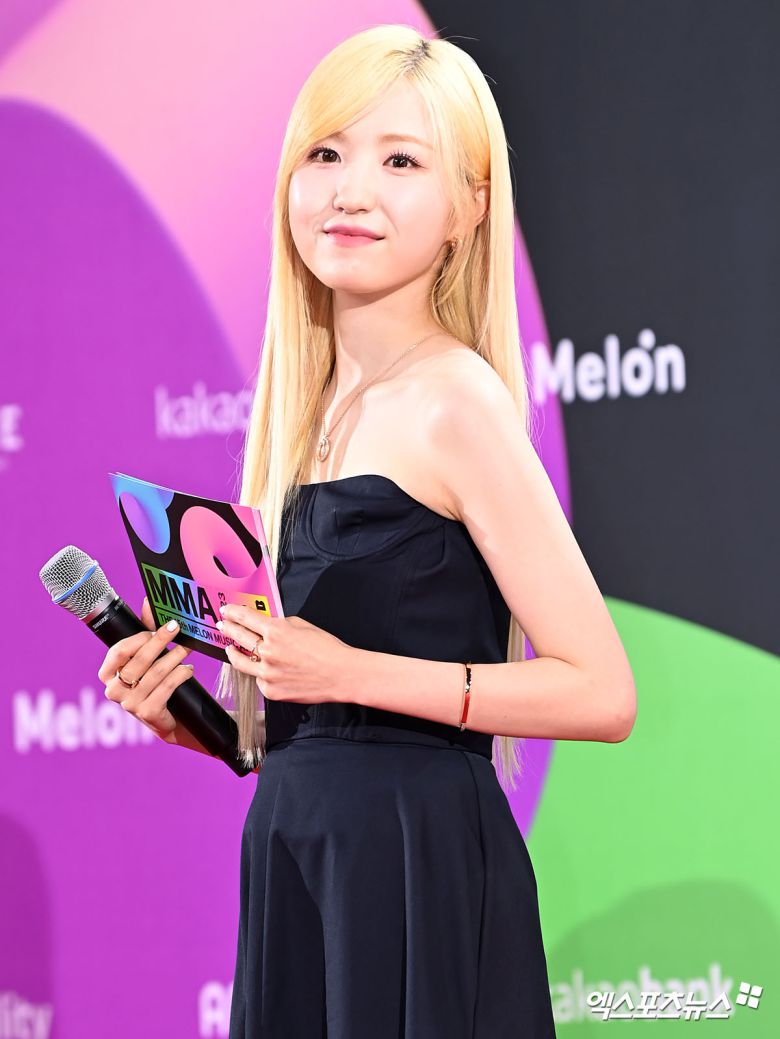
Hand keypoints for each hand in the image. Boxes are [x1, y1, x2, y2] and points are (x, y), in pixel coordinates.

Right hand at [97, 596, 194, 743]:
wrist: (169, 719)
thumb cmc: (154, 683)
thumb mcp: (147, 657)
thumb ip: (146, 630)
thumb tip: (148, 601)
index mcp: (107, 675)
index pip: (118, 651)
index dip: (139, 638)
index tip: (159, 628)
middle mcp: (113, 691)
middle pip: (139, 661)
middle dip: (161, 642)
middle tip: (177, 629)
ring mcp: (129, 704)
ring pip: (156, 673)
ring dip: (176, 657)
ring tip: (187, 650)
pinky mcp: (147, 714)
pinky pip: (167, 687)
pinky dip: (181, 675)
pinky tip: (188, 670)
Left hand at [217, 604, 352, 704]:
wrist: (341, 674)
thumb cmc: (327, 649)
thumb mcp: (303, 625)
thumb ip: (281, 624)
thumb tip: (266, 624)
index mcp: (276, 631)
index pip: (246, 618)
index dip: (233, 613)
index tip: (227, 611)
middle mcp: (268, 652)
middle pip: (238, 637)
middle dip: (228, 629)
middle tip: (222, 625)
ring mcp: (267, 674)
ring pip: (240, 662)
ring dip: (232, 653)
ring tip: (230, 648)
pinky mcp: (271, 691)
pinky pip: (258, 680)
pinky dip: (260, 673)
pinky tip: (265, 669)